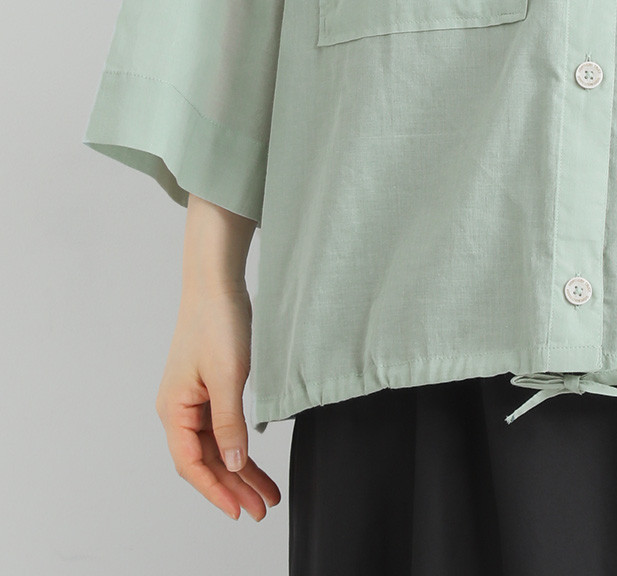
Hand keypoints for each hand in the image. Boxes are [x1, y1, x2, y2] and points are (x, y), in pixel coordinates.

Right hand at [155, 278, 280, 520]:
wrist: (216, 283)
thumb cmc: (216, 322)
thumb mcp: (228, 376)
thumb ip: (229, 423)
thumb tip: (234, 464)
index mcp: (174, 410)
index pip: (192, 464)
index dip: (216, 490)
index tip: (238, 510)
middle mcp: (179, 409)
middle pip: (206, 459)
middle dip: (234, 486)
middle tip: (261, 508)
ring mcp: (194, 400)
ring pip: (217, 445)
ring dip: (240, 469)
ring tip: (266, 492)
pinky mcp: (209, 388)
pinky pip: (222, 427)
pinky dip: (239, 444)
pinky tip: (254, 459)